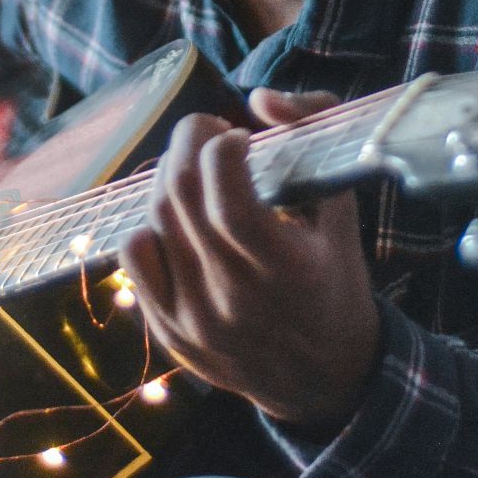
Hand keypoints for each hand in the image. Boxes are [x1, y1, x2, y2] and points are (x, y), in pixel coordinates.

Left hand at [121, 89, 380, 432]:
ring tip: (194, 169)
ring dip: (168, 177)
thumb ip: (314, 139)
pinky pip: (134, 259)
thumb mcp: (344, 213)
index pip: (227, 196)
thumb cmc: (335, 283)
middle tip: (207, 130)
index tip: (239, 136)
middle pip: (181, 197)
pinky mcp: (169, 332)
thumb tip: (261, 98)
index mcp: (285, 269)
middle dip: (188, 143)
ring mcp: (195, 318)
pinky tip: (175, 218)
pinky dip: (148, 223)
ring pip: (155, 221)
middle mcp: (234, 297)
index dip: (222, 147)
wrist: (322, 378)